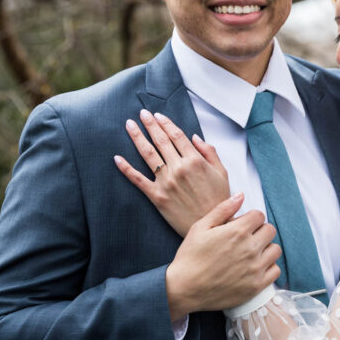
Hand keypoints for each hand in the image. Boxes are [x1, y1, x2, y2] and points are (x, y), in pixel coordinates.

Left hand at [115, 109, 229, 235]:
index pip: (176, 136)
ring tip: (129, 125)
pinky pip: (138, 180)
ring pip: (148, 155)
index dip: (166, 123)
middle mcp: (179, 168)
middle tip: (141, 114)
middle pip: (161, 141)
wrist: (213, 226)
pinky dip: (126, 168)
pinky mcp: (157, 197)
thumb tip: (194, 137)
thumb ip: (209, 152)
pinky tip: (117, 158)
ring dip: (137, 138)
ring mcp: (166, 182)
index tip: (158, 115)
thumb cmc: (219, 199)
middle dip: (150, 125)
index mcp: (195, 161)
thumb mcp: (222, 172)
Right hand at [164, 193, 280, 319]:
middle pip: (270, 231)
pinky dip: (268, 268)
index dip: (250, 218)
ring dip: (266, 248)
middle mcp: (250, 249)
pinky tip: (255, 268)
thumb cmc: (189, 257)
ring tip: (252, 253)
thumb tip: (241, 195)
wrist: (184, 289)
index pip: (259, 215)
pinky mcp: (256, 286)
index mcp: (237, 231)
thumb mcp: (200, 227)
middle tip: (247, 239)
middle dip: (259, 231)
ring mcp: (255, 268)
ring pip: (275, 250)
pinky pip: (275, 271)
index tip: (242, 225)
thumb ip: (223, 209)